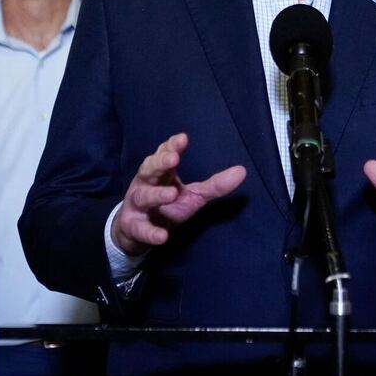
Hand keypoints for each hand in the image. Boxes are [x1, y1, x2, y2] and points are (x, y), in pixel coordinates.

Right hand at [111, 133, 245, 255]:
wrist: (137, 231)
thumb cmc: (167, 206)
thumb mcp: (193, 195)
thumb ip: (215, 185)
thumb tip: (242, 171)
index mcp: (161, 173)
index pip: (164, 154)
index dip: (171, 146)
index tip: (183, 139)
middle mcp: (146, 184)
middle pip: (149, 169)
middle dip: (159, 162)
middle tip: (173, 158)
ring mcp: (137, 205)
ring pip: (143, 196)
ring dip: (156, 195)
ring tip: (172, 194)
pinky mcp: (133, 226)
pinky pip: (140, 228)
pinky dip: (150, 232)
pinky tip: (162, 236)